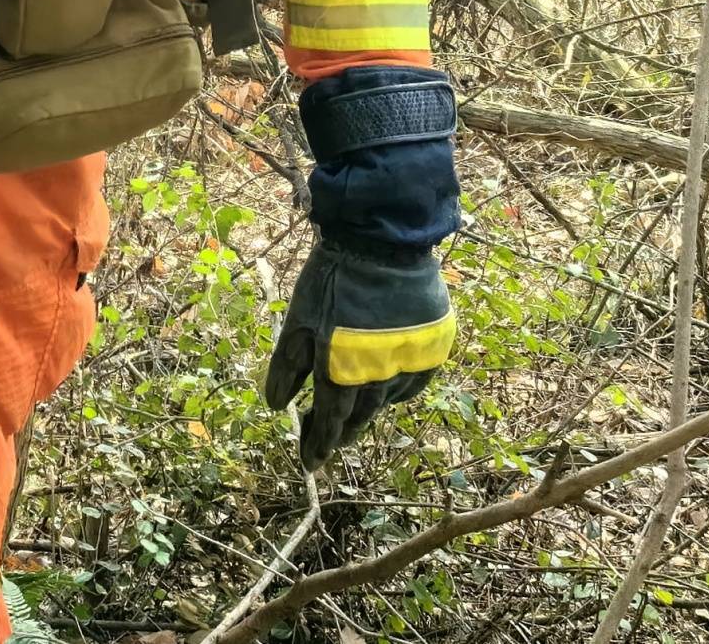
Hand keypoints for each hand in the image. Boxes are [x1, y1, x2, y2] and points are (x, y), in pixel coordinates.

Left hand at [264, 241, 453, 467]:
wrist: (381, 244)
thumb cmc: (331, 280)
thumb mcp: (298, 321)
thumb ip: (287, 367)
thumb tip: (276, 407)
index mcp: (342, 372)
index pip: (329, 421)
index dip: (318, 444)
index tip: (308, 464)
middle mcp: (379, 377)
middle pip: (358, 417)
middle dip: (340, 434)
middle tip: (326, 444)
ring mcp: (410, 364)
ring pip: (385, 402)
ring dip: (367, 413)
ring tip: (352, 420)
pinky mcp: (432, 348)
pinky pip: (413, 384)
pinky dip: (396, 393)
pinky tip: (385, 393)